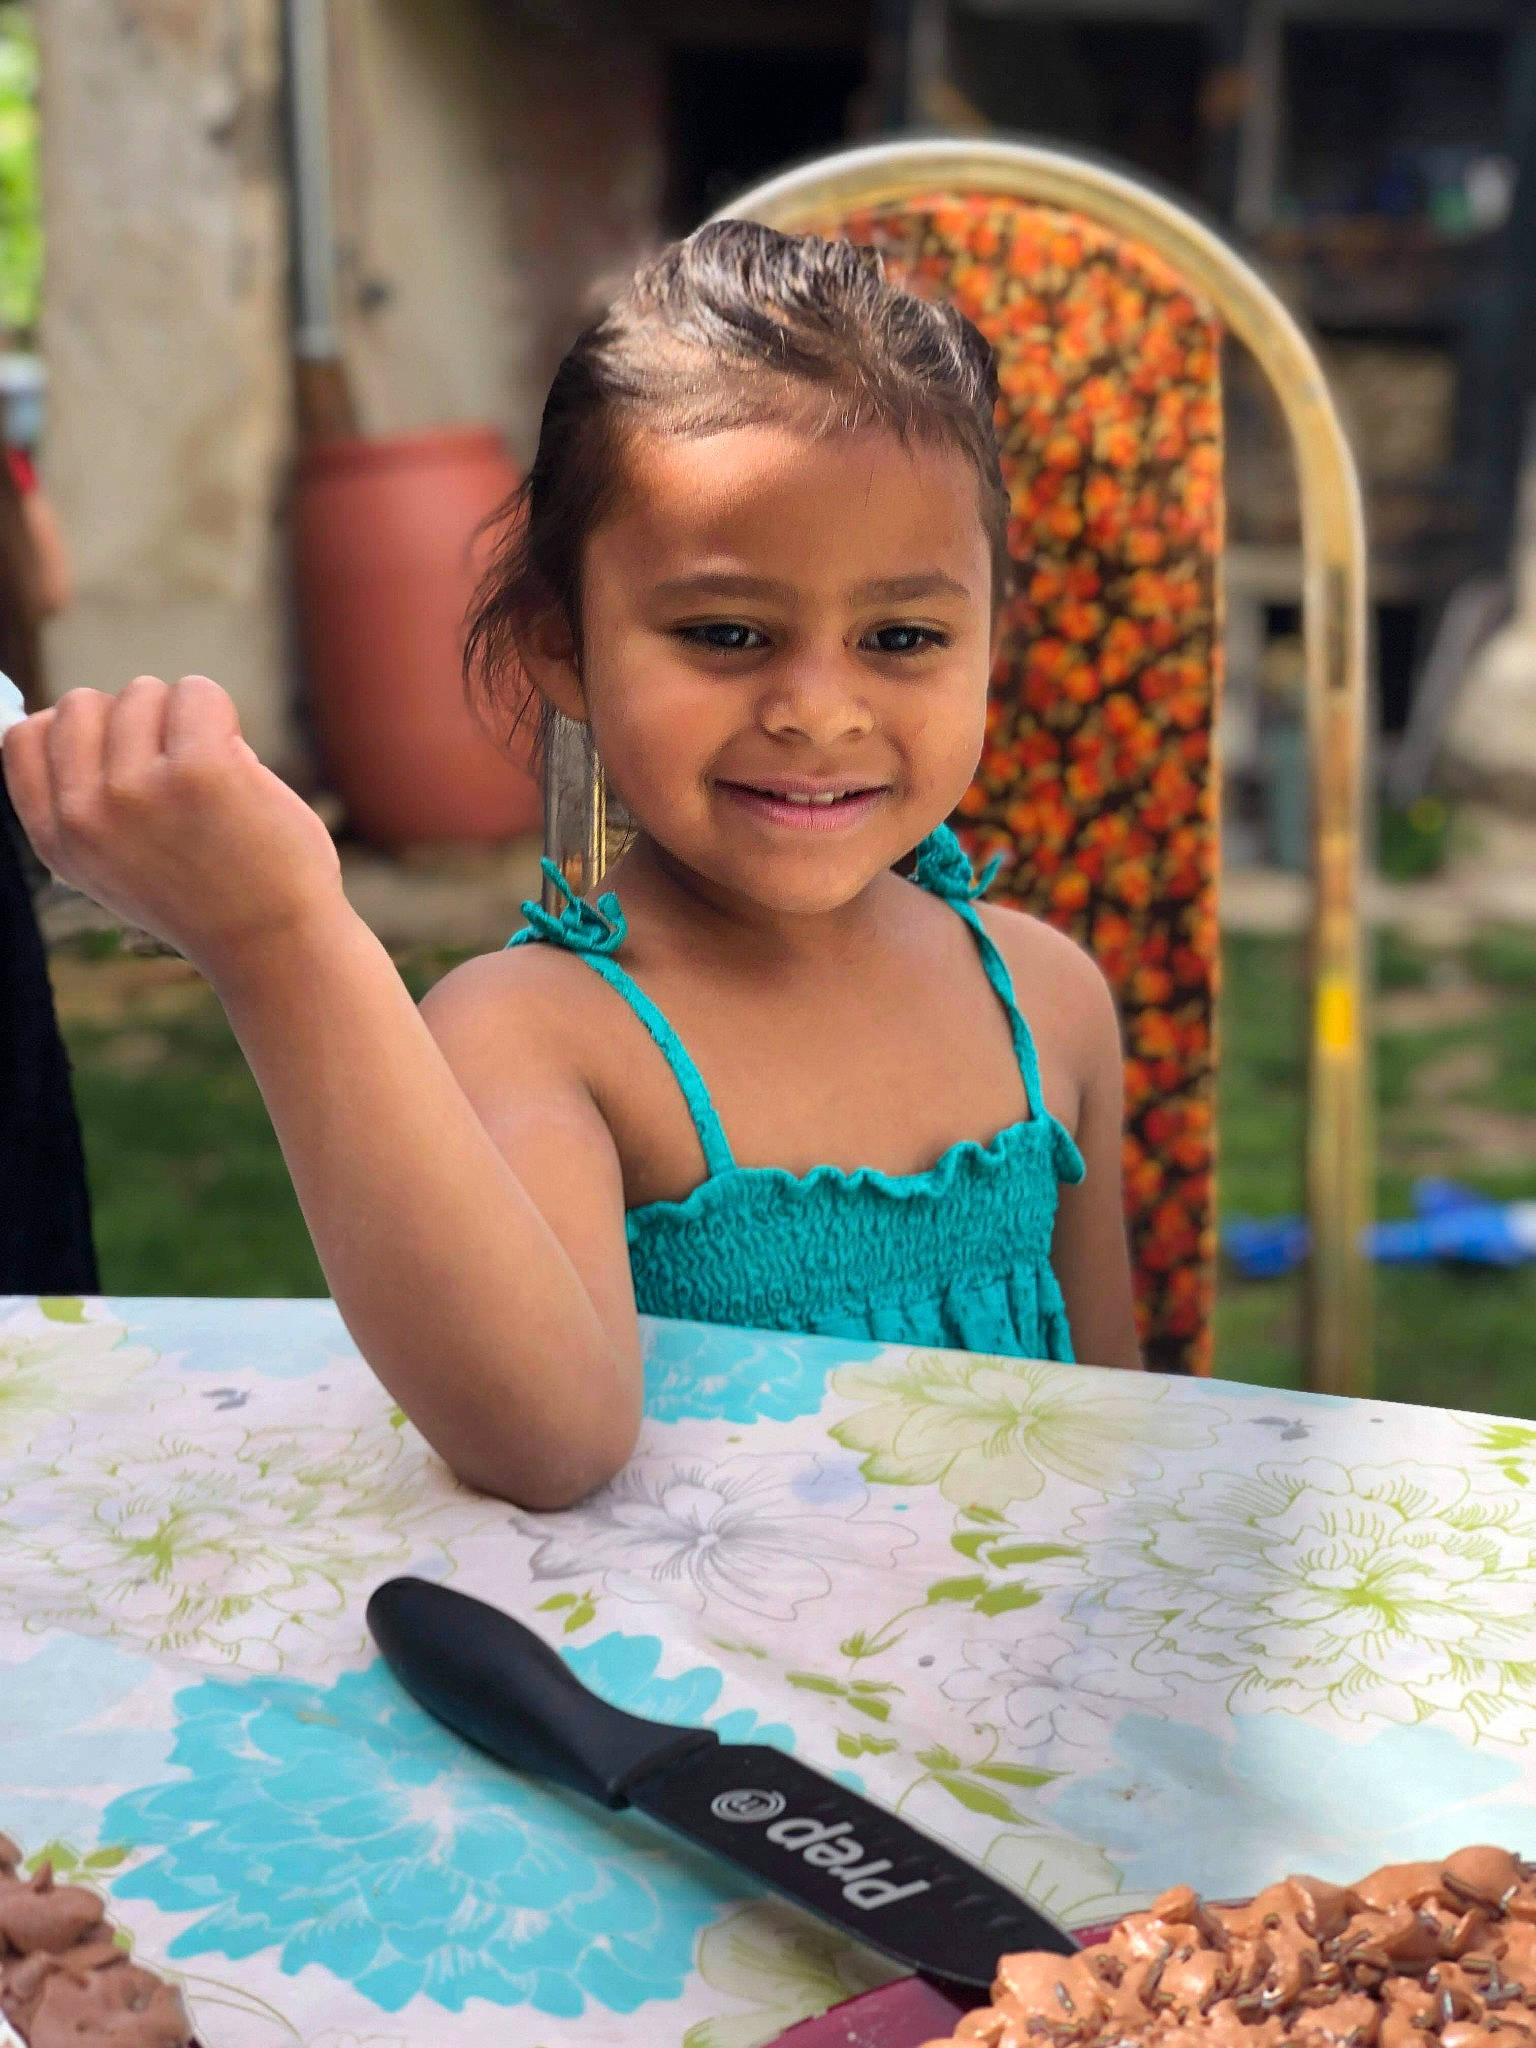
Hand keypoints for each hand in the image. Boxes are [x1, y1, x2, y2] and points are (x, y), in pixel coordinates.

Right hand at [1, 675, 345, 973]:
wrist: (275, 946)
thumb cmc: (209, 897)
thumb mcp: (117, 865)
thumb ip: (86, 803)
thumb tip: (59, 714)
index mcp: (58, 840)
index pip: (23, 737)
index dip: (78, 730)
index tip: (126, 755)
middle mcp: (85, 815)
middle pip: (82, 704)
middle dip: (135, 720)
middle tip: (180, 769)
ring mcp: (136, 790)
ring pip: (142, 692)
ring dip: (184, 720)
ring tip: (214, 777)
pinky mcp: (198, 770)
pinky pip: (197, 691)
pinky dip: (222, 713)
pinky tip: (240, 762)